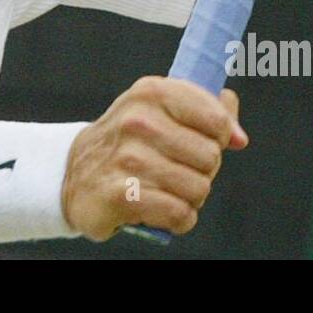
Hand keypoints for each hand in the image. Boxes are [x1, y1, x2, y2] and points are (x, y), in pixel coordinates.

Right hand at [61, 77, 246, 240]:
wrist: (73, 173)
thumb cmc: (128, 143)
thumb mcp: (161, 111)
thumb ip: (207, 110)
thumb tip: (239, 136)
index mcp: (152, 92)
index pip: (216, 118)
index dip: (220, 136)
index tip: (207, 140)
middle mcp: (138, 121)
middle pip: (211, 157)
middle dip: (201, 170)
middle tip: (175, 169)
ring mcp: (128, 158)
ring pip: (198, 188)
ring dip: (189, 197)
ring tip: (165, 189)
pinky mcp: (122, 195)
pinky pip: (179, 213)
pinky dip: (179, 219)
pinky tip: (162, 211)